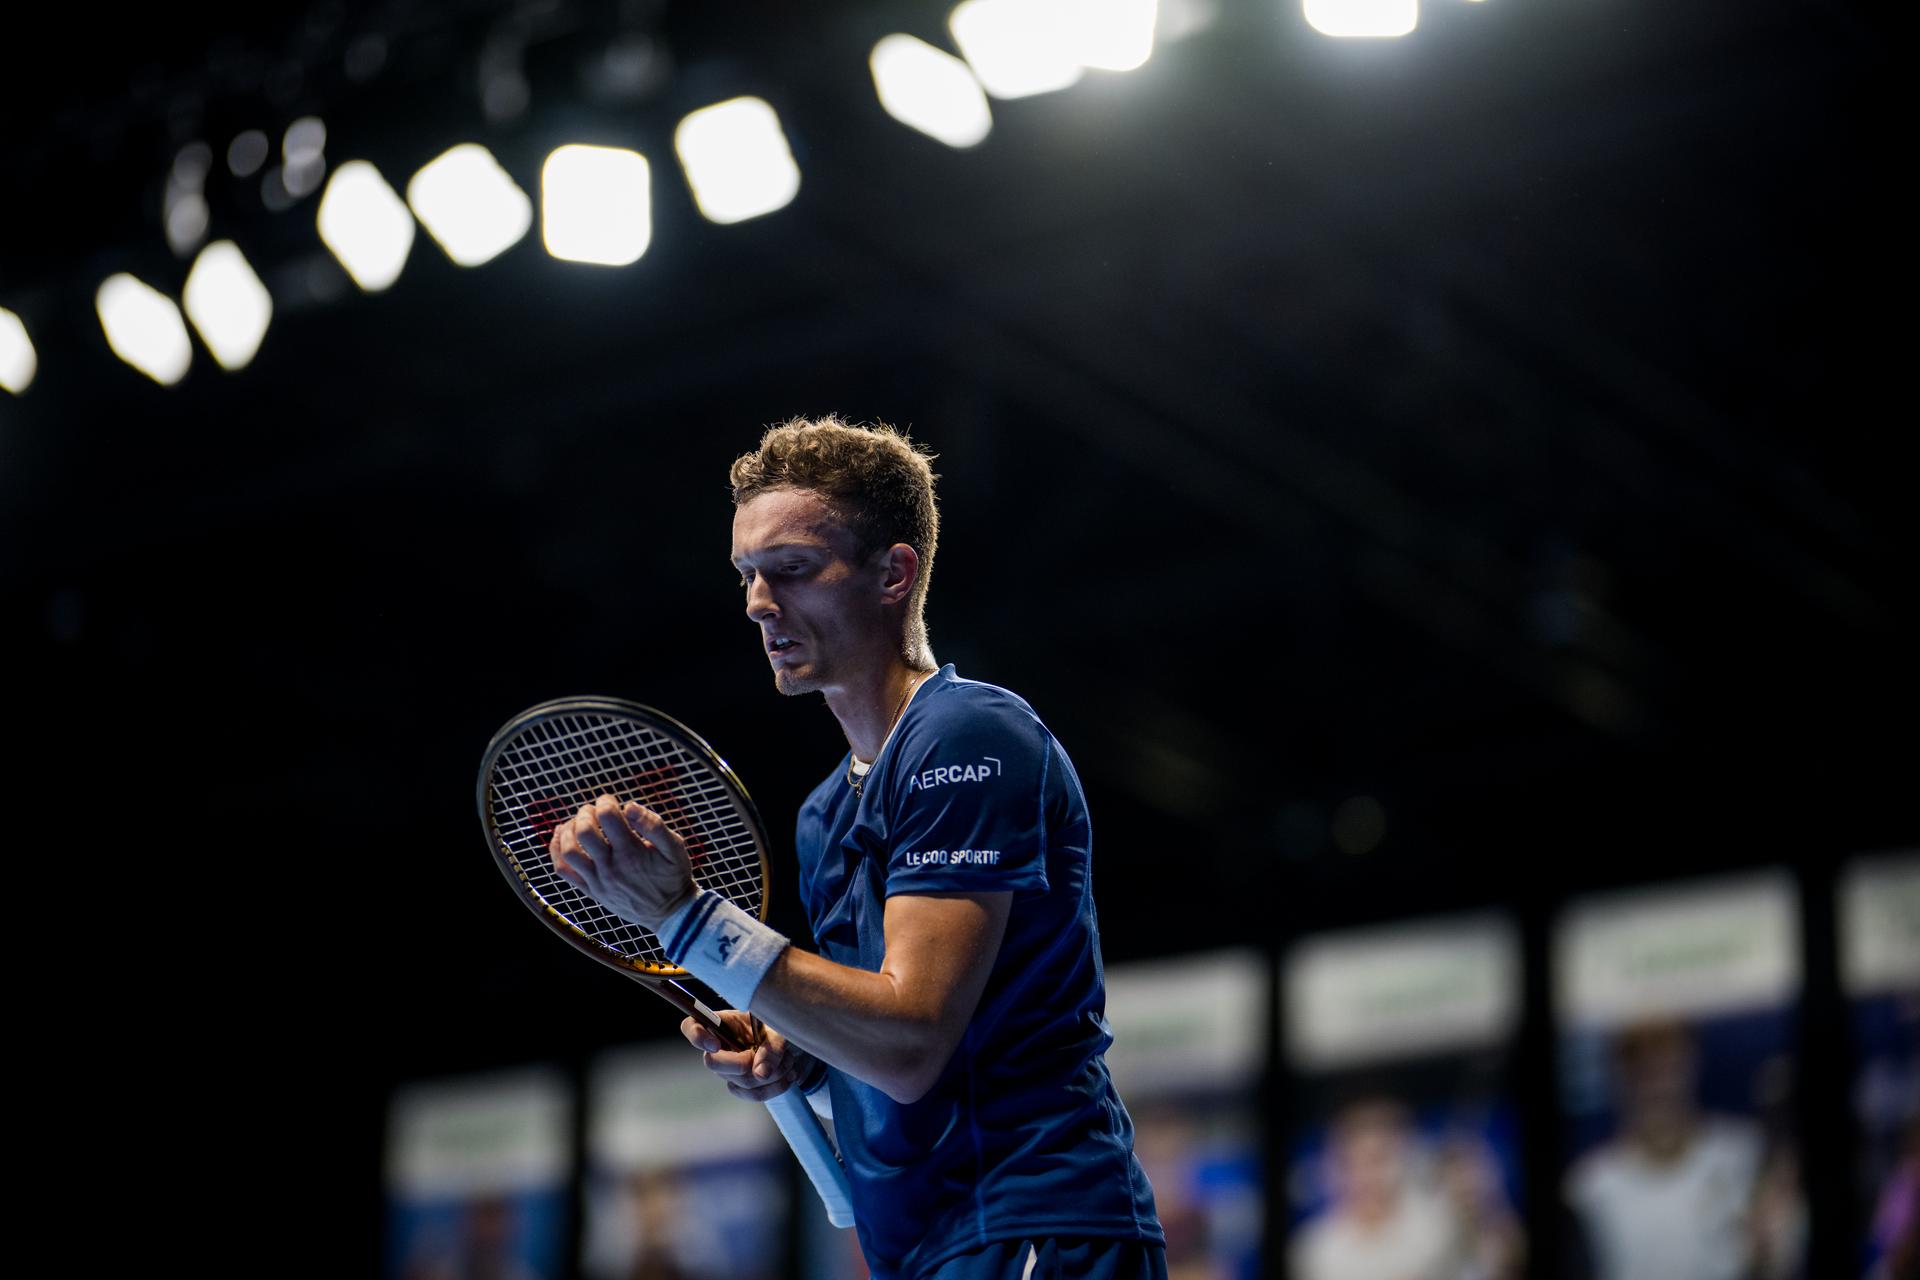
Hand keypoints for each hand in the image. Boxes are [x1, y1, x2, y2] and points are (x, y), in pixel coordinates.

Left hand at [549, 795, 696, 929]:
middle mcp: (611, 867)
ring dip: (569, 830)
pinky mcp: (591, 890)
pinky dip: (556, 850)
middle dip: (586, 813)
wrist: (669, 914)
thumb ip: (654, 825)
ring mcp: (598, 881)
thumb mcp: (675, 848)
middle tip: (594, 811)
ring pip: (569, 851)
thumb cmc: (673, 876)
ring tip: (579, 823)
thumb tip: (630, 806)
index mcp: (632, 853)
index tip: (611, 802)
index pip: (608, 817)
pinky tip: (563, 837)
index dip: (606, 802)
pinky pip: (563, 870)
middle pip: (584, 831)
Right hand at [682, 1010, 816, 1101]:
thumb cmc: (781, 1028)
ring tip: (789, 1061)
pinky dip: (773, 1088)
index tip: (715, 1045)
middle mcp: (719, 1046)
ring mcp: (728, 1068)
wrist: (796, 1045)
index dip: (697, 1036)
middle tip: (767, 1056)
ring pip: (738, 1082)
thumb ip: (771, 1048)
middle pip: (712, 1063)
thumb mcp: (779, 1030)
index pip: (691, 1026)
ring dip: (769, 1076)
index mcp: (723, 1022)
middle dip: (743, 1064)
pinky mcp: (740, 1085)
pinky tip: (788, 1076)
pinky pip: (750, 1094)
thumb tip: (760, 1074)